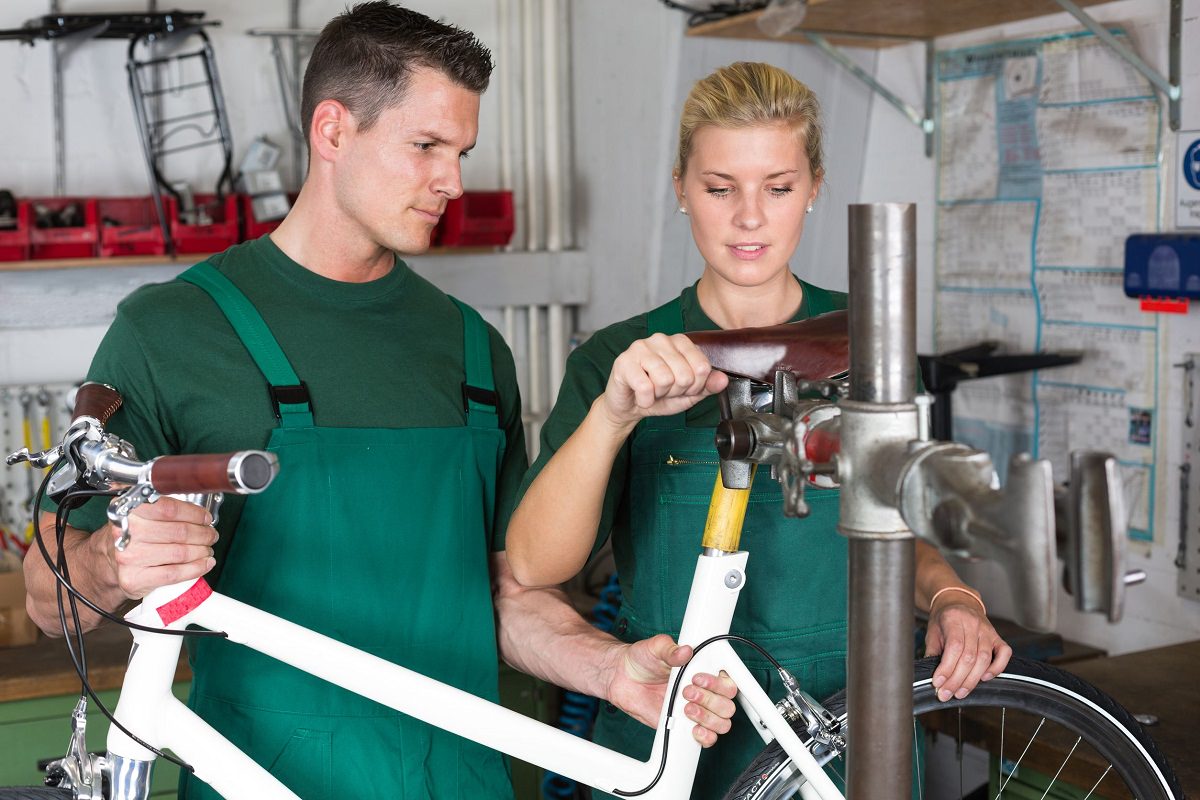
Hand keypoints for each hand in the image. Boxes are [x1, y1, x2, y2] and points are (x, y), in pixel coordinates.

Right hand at [101, 496, 217, 599]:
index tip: (206, 518)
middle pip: (179, 532)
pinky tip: (205, 564)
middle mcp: (128, 533)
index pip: (169, 509)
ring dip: (202, 551)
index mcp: (130, 511)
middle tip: (211, 535)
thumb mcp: (141, 514)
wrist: (108, 562)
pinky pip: (174, 573)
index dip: (194, 514)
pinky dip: (196, 568)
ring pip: (180, 553)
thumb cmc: (133, 535)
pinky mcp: (135, 578)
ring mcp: (129, 557)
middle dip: (203, 534)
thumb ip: (165, 506)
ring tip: (208, 549)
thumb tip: (201, 511)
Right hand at [601, 334, 728, 428]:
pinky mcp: (624, 362)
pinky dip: (644, 400)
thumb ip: (707, 386)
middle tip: (663, 391)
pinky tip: (640, 395)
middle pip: (685, 375)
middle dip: (675, 392)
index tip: (682, 388)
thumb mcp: (688, 394)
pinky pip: (645, 387)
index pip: (703, 367)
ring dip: (659, 395)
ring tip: (651, 391)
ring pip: (665, 380)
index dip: (695, 386)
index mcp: (680, 342)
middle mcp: (661, 339)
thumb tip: (723, 379)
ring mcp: (641, 347)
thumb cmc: (658, 395)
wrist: (629, 406)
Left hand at [604, 633, 737, 746]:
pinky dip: (705, 737)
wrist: (621, 677)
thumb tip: (685, 651)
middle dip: (710, 699)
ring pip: (722, 722)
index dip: (720, 682)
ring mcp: (697, 710)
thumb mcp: (655, 648)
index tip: (699, 677)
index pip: (728, 680)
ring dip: (708, 718)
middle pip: (727, 704)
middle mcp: (704, 692)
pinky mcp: (685, 726)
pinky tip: (693, 728)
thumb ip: (670, 649)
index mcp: (703, 670)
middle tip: (686, 691)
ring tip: (685, 707)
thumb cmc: (642, 659)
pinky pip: (707, 738)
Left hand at [925, 596, 1011, 701]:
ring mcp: (988, 630)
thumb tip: (933, 678)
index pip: (954, 647)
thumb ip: (932, 652)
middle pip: (969, 657)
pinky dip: (997, 668)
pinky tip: (984, 678)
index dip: (947, 668)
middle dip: (957, 680)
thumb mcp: (932, 632)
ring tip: (960, 692)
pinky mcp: (997, 637)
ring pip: (985, 659)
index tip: (938, 683)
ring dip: (972, 680)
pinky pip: (1005, 653)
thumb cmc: (944, 619)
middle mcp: (973, 624)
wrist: (958, 602)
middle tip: (947, 694)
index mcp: (954, 619)